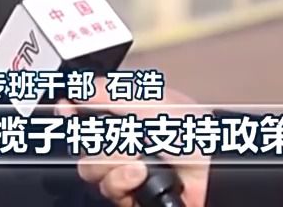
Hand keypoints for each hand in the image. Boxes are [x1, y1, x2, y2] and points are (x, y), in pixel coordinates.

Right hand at [57, 78, 209, 206]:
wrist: (215, 173)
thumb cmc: (196, 133)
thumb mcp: (151, 100)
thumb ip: (110, 92)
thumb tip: (78, 87)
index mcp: (128, 112)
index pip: (88, 109)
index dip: (73, 109)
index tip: (67, 107)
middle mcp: (124, 141)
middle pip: (83, 141)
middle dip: (100, 141)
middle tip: (120, 139)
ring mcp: (125, 170)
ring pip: (90, 168)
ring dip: (113, 163)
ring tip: (138, 161)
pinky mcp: (129, 195)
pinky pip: (107, 189)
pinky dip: (123, 182)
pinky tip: (141, 176)